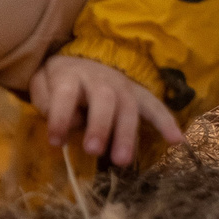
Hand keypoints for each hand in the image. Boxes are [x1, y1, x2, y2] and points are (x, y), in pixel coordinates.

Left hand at [27, 53, 183, 168]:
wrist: (84, 58)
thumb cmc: (60, 80)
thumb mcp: (42, 82)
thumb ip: (44, 99)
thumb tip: (63, 125)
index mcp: (71, 74)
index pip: (65, 94)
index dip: (60, 117)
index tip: (55, 141)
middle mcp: (100, 78)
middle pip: (103, 99)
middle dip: (99, 125)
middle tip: (93, 150)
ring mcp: (122, 85)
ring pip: (128, 107)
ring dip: (126, 134)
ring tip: (122, 161)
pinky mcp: (138, 94)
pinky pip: (155, 106)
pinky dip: (166, 121)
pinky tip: (176, 140)